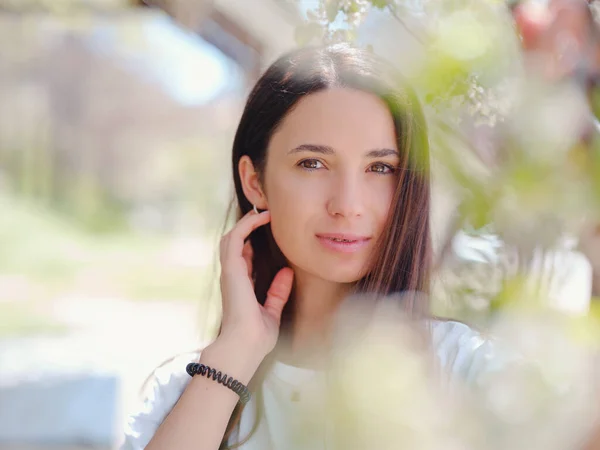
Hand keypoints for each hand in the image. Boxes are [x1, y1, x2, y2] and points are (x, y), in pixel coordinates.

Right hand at [218, 210, 293, 359]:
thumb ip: (278, 292)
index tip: (266, 231)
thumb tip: (288, 273)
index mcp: (241, 286)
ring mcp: (230, 271)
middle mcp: (233, 277)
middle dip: (246, 227)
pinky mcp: (231, 268)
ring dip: (246, 222)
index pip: (243, 258)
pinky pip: (235, 239)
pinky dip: (246, 225)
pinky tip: (260, 217)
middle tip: (264, 215)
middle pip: (234, 244)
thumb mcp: (272, 311)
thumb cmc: (255, 337)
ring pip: (231, 238)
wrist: (244, 347)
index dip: (252, 242)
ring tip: (263, 212)